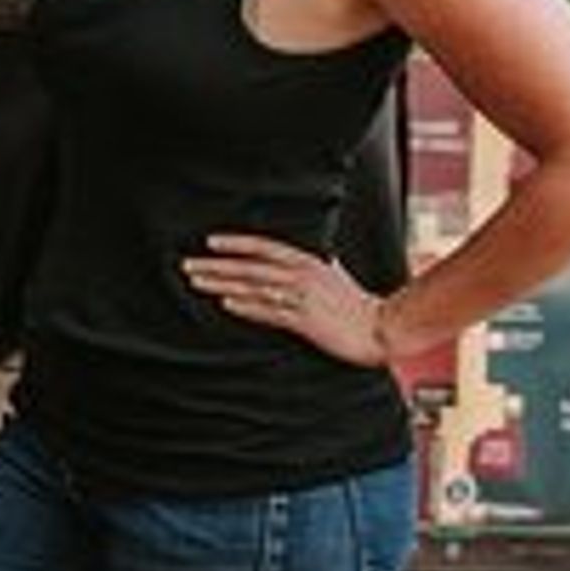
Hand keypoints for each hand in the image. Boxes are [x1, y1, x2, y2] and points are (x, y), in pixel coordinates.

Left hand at [181, 233, 394, 365]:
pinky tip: (226, 305)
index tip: (210, 242)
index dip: (236, 243)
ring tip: (196, 283)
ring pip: (254, 288)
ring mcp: (302, 298)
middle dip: (216, 265)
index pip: (264, 247)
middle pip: (250, 267)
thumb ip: (320, 265)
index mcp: (309, 262)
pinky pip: (269, 312)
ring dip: (222, 285)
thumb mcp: (337, 275)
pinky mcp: (304, 321)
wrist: (382, 328)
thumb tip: (316, 257)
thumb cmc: (358, 304)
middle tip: (187, 265)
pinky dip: (246, 307)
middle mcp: (302, 276)